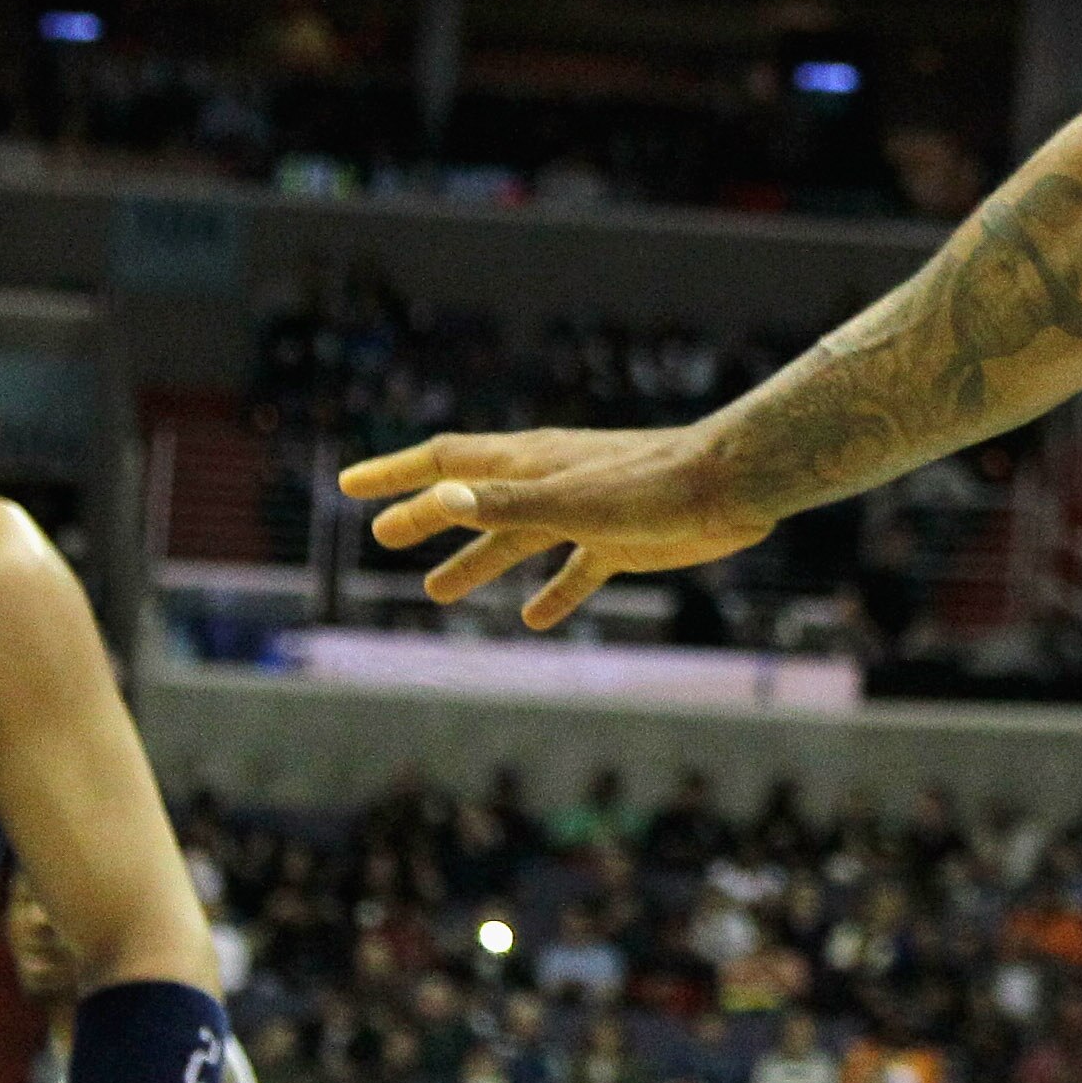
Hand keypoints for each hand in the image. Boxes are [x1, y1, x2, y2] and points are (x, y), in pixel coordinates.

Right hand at [338, 426, 771, 628]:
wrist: (731, 487)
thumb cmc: (652, 484)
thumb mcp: (571, 499)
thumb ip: (507, 501)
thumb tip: (442, 496)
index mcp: (528, 462)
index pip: (446, 462)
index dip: (396, 475)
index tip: (350, 487)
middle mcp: (548, 483)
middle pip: (473, 500)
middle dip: (425, 517)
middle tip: (382, 536)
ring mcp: (583, 513)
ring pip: (516, 539)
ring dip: (477, 562)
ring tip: (438, 593)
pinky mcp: (619, 542)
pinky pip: (575, 571)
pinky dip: (552, 594)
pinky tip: (533, 620)